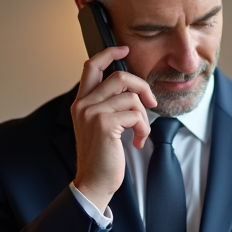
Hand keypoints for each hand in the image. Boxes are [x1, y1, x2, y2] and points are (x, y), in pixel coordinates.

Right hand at [70, 46, 156, 210]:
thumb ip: (107, 105)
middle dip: (142, 87)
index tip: (125, 49)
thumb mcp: (99, 126)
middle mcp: (83, 104)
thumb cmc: (101, 157)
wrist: (94, 182)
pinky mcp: (104, 124)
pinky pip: (136, 115)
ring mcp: (92, 113)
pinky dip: (143, 129)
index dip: (109, 53)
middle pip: (120, 77)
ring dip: (144, 117)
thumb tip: (132, 90)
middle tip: (151, 102)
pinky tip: (137, 142)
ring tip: (140, 133)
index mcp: (81, 102)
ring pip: (131, 97)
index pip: (91, 66)